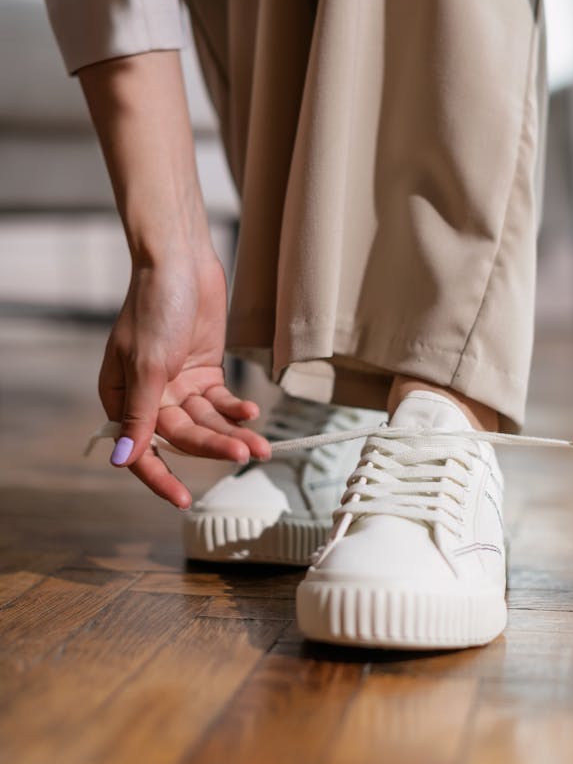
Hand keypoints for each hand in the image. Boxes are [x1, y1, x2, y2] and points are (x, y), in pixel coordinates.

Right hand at [100, 252, 270, 507]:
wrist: (181, 262)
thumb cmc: (155, 307)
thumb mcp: (146, 365)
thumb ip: (139, 415)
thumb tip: (121, 460)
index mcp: (120, 397)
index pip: (140, 449)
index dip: (159, 477)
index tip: (181, 501)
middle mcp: (148, 396)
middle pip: (182, 437)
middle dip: (214, 446)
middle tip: (246, 454)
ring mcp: (178, 385)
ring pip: (206, 422)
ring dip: (232, 432)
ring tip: (261, 443)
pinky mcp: (204, 372)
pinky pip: (220, 402)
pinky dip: (236, 409)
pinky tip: (251, 413)